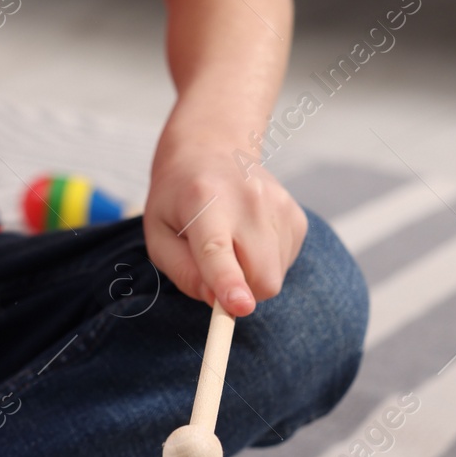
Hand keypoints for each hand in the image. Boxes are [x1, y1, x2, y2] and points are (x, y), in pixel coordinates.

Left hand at [141, 114, 307, 317]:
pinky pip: (285, 264)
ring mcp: (278, 205)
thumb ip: (183, 272)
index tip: (240, 307)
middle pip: (261, 276)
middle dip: (241, 292)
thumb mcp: (159, 236)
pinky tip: (248, 238)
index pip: (217, 250)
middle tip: (216, 271)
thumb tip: (216, 302)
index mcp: (203, 202)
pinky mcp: (296, 216)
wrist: (212, 149)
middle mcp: (248, 200)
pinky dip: (265, 263)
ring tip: (231, 244)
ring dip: (251, 276)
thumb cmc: (178, 199)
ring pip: (274, 276)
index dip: (228, 282)